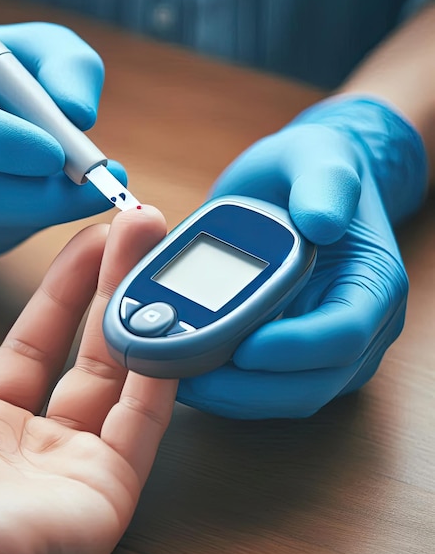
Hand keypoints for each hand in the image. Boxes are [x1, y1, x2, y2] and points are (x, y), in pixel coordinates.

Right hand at [0, 0, 126, 274]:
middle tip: (94, 194)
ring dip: (27, 218)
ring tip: (52, 191)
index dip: (9, 145)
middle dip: (38, 200)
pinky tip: (17, 206)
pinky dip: (4, 235)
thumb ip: (67, 68)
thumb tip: (80, 117)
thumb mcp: (35, 48)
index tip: (64, 156)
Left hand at [177, 96, 427, 418]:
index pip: (343, 334)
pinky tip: (188, 371)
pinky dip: (228, 385)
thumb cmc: (312, 172)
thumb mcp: (318, 158)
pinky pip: (264, 385)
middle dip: (250, 388)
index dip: (294, 349)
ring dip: (233, 395)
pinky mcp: (292, 352)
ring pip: (286, 395)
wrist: (301, 187)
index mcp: (372, 283)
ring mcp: (325, 347)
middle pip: (312, 383)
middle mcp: (358, 326)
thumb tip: (321, 222)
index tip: (242, 347)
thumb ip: (324, 183)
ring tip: (179, 378)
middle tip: (192, 377)